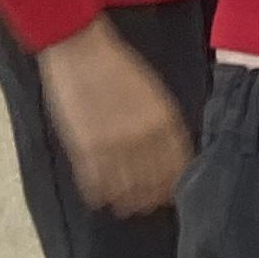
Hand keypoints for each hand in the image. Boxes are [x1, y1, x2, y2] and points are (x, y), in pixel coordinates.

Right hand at [39, 18, 192, 215]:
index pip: (177, 166)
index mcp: (164, 122)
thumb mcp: (153, 92)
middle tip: (148, 206)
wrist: (81, 49)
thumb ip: (163, 124)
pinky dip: (98, 194)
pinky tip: (99, 199)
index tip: (171, 193)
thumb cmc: (118, 66)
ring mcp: (113, 146)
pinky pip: (94, 183)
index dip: (174, 184)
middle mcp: (142, 138)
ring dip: (126, 202)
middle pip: (153, 182)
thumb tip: (172, 153)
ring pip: (125, 189)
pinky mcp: (84, 148)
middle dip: (152, 198)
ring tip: (125, 208)